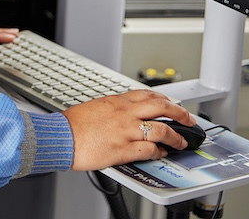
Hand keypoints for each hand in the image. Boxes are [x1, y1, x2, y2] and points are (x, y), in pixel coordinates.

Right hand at [62, 90, 196, 169]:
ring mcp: (126, 131)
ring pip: (162, 130)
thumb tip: (123, 112)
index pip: (148, 95)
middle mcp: (125, 113)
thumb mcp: (95, 106)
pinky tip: (162, 153)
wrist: (61, 136)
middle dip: (179, 113)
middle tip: (187, 118)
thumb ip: (113, 108)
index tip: (171, 103)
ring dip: (175, 136)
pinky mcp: (124, 149)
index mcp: (117, 101)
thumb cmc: (73, 124)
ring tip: (180, 141)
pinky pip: (150, 150)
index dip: (165, 99)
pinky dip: (159, 152)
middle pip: (162, 107)